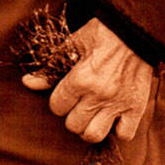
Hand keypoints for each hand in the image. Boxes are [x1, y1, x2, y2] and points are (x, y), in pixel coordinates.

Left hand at [21, 18, 152, 143]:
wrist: (135, 29)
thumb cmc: (102, 34)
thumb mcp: (72, 45)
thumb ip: (50, 68)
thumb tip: (28, 83)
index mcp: (79, 79)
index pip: (57, 107)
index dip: (59, 101)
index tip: (66, 95)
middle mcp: (98, 95)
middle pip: (73, 125)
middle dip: (72, 115)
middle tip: (79, 105)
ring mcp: (118, 103)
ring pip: (94, 135)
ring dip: (90, 127)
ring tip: (92, 116)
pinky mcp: (137, 107)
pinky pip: (124, 134)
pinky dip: (118, 130)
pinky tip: (114, 118)